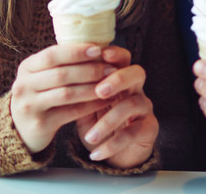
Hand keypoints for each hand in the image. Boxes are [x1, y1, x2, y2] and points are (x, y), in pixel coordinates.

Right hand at [10, 44, 114, 153]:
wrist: (21, 129)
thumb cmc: (40, 96)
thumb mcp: (41, 76)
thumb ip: (61, 64)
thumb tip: (96, 48)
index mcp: (26, 67)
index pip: (52, 55)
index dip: (76, 51)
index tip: (98, 50)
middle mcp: (24, 85)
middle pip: (61, 74)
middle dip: (89, 70)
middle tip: (110, 69)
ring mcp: (29, 106)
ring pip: (67, 94)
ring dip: (92, 88)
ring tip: (110, 85)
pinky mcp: (40, 125)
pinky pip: (70, 113)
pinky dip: (90, 106)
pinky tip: (104, 102)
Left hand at [76, 46, 158, 167]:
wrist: (116, 151)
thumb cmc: (98, 121)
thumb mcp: (86, 103)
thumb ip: (78, 88)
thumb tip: (56, 73)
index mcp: (120, 78)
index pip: (123, 58)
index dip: (116, 53)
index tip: (102, 54)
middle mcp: (135, 89)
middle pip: (137, 73)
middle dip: (118, 79)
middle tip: (100, 91)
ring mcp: (144, 108)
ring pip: (132, 105)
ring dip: (108, 121)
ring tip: (90, 136)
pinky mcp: (149, 128)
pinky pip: (133, 133)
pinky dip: (112, 144)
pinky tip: (97, 152)